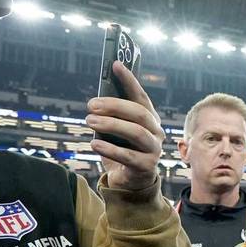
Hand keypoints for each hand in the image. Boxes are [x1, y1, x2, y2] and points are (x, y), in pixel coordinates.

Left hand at [88, 60, 164, 191]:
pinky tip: (94, 144)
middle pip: (139, 114)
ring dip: (111, 124)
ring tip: (89, 121)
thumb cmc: (121, 149)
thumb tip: (97, 98)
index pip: (141, 96)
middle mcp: (156, 132)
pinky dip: (110, 149)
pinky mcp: (147, 167)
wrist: (129, 181)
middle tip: (91, 105)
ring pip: (136, 132)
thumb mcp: (115, 129)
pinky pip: (128, 156)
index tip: (115, 65)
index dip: (129, 80)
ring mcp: (154, 150)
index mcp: (149, 119)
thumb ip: (112, 115)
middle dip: (114, 106)